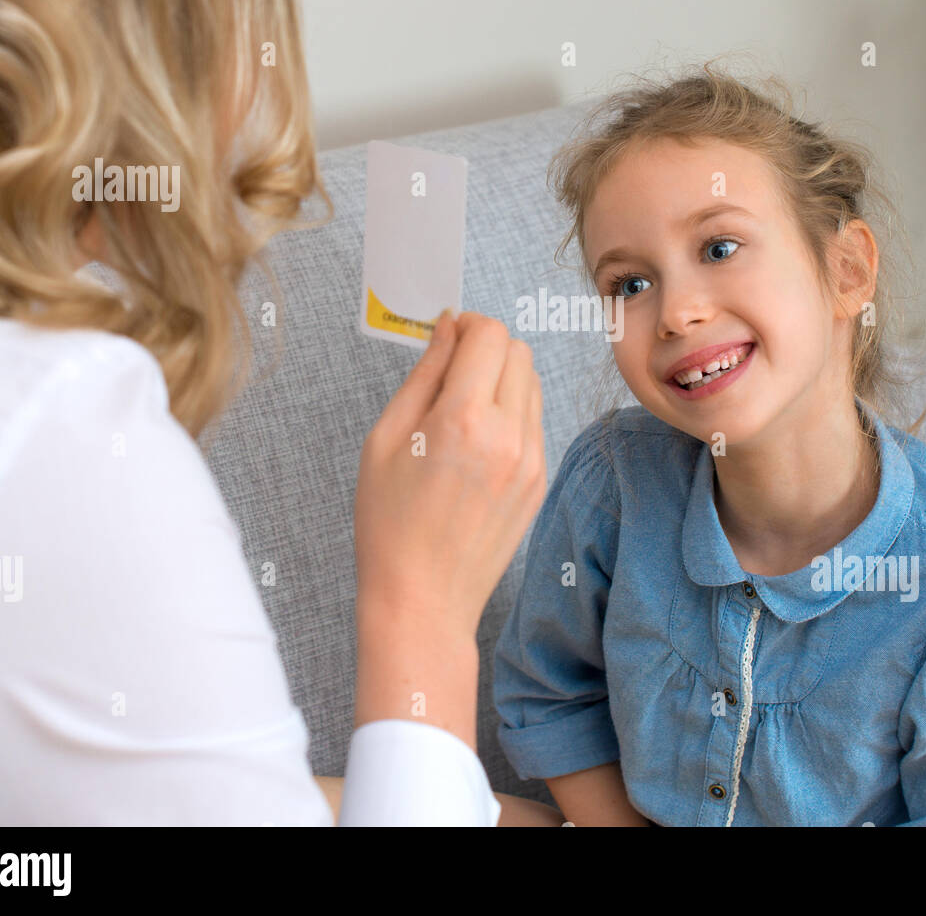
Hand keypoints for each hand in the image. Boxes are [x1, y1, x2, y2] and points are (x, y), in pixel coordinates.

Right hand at [354, 310, 545, 636]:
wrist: (423, 599)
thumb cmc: (390, 524)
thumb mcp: (385, 439)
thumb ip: (423, 374)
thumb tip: (446, 328)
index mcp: (463, 419)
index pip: (490, 335)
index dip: (468, 325)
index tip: (448, 335)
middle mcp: (508, 434)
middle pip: (518, 351)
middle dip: (486, 347)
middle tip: (452, 369)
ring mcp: (531, 459)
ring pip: (532, 383)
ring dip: (502, 378)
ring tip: (463, 408)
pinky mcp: (539, 480)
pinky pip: (535, 420)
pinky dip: (512, 412)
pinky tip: (477, 440)